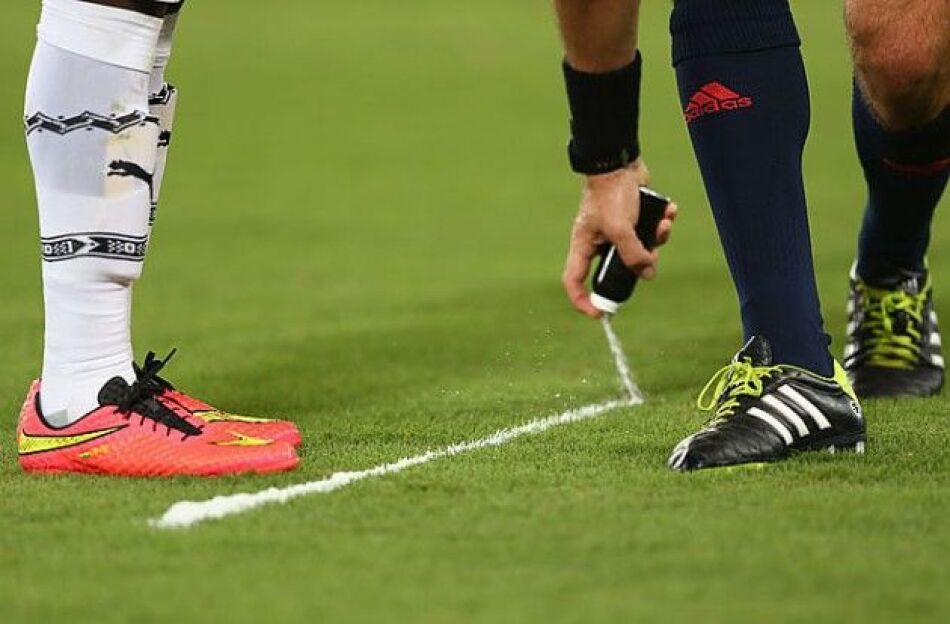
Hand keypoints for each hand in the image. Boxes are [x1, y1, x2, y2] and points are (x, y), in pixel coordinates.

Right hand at [561, 159, 677, 317]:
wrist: (621, 160)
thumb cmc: (611, 193)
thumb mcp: (620, 229)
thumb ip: (633, 254)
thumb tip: (648, 274)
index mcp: (584, 246)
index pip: (575, 281)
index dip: (583, 301)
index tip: (600, 314)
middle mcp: (598, 242)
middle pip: (617, 269)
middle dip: (639, 265)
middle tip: (650, 261)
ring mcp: (616, 231)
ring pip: (639, 251)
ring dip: (656, 241)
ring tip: (663, 225)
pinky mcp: (632, 219)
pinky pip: (649, 232)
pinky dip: (661, 225)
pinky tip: (669, 212)